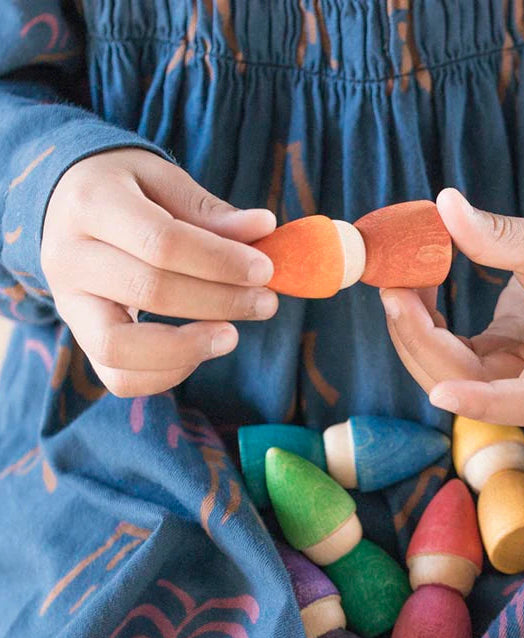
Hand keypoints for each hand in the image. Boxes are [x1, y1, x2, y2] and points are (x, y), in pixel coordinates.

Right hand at [41, 148, 277, 396]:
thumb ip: (211, 212)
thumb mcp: (164, 181)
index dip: (220, 261)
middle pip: (149, 291)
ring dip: (187, 349)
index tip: (265, 270)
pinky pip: (119, 378)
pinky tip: (201, 350)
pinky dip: (165, 375)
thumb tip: (266, 228)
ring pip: (119, 347)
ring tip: (231, 336)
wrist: (66, 205)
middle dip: (220, 301)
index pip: (161, 242)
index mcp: (91, 203)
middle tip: (266, 303)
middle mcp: (68, 256)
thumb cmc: (127, 190)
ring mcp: (67, 303)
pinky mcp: (80, 338)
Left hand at [380, 188, 523, 425]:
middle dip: (427, 345)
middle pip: (478, 386)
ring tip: (398, 286)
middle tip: (394, 292)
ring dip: (419, 337)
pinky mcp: (504, 355)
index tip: (440, 395)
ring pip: (458, 375)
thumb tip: (444, 206)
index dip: (483, 403)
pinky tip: (414, 293)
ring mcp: (523, 370)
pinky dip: (429, 328)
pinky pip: (457, 354)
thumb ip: (500, 235)